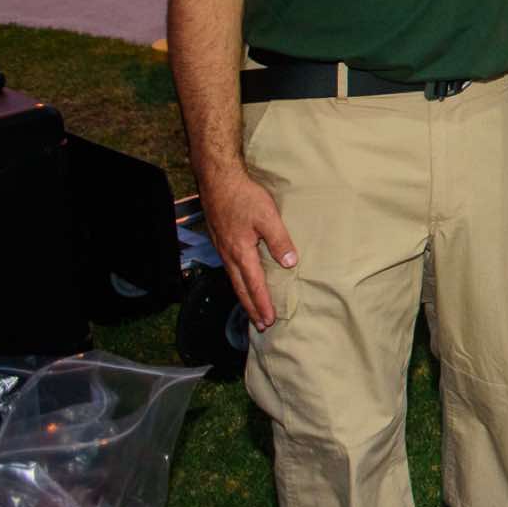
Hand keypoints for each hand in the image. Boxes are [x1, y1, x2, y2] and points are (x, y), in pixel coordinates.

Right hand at [200, 169, 295, 329]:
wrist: (218, 180)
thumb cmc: (243, 196)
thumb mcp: (268, 217)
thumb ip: (279, 241)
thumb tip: (290, 263)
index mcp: (241, 252)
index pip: (254, 285)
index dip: (262, 303)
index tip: (269, 320)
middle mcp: (229, 255)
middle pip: (241, 288)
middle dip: (252, 307)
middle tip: (261, 326)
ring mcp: (223, 248)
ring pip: (234, 280)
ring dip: (244, 296)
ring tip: (253, 310)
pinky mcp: (221, 240)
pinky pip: (230, 269)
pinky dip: (238, 282)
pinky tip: (243, 281)